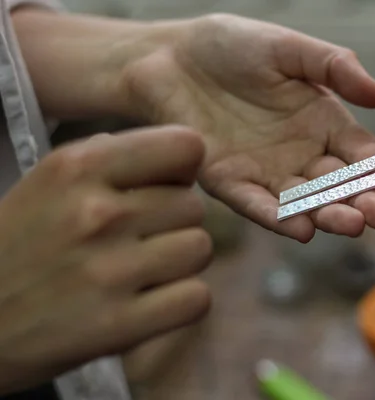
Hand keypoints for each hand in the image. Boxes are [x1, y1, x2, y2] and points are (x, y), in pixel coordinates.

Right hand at [0, 126, 211, 393]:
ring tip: (143, 271)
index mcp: (78, 167)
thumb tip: (182, 156)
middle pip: (194, 205)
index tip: (165, 186)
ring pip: (200, 248)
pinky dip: (181, 303)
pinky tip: (151, 302)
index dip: (182, 169)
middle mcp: (96, 213)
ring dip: (180, 263)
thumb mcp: (49, 181)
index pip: (185, 147)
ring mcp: (108, 272)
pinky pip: (197, 299)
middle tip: (140, 239)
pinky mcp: (117, 325)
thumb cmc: (16, 246)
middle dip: (175, 221)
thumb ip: (113, 160)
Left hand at [124, 14, 374, 242]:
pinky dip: (276, 217)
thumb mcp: (289, 48)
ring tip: (351, 224)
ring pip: (304, 201)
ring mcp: (265, 171)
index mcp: (322, 122)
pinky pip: (255, 203)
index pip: (362, 155)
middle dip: (363, 201)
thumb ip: (335, 67)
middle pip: (338, 185)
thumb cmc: (232, 47)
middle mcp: (299, 154)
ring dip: (327, 215)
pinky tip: (300, 229)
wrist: (170, 57)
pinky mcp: (228, 181)